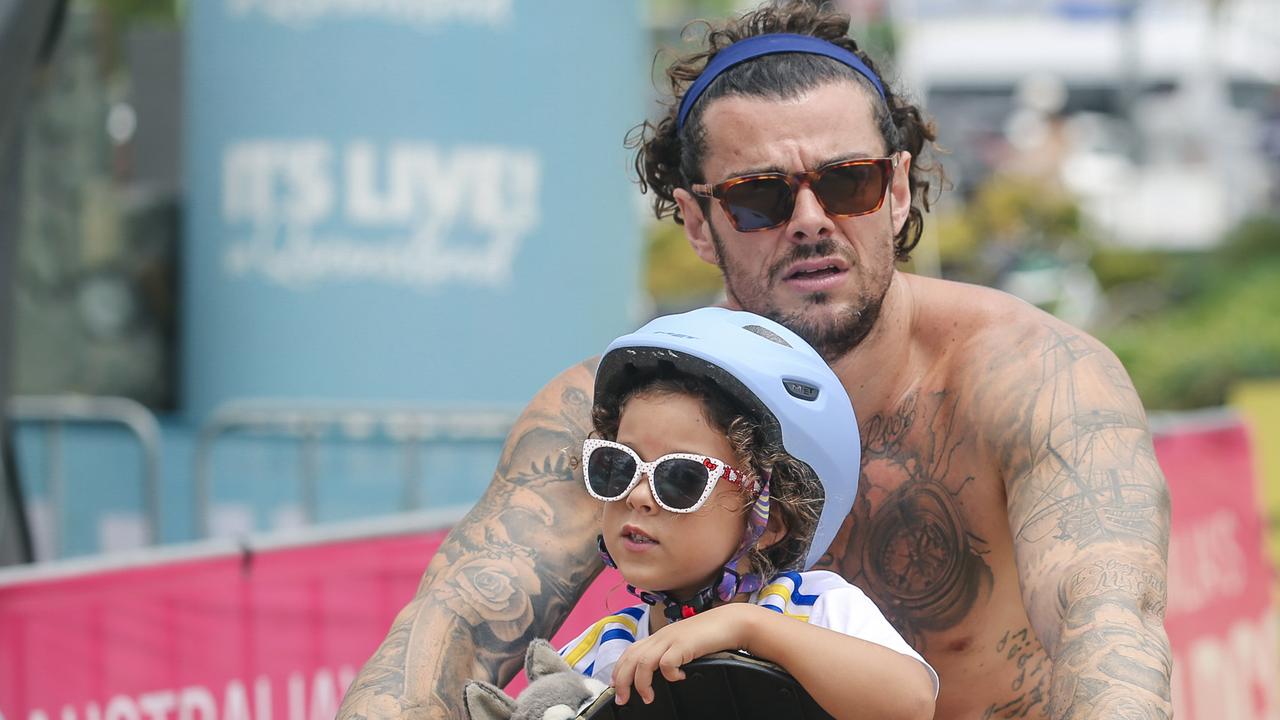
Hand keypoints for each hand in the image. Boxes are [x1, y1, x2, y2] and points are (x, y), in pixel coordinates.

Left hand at [611, 603, 758, 705]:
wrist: (730, 622)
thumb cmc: (710, 636)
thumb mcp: (683, 644)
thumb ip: (669, 654)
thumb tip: (659, 675)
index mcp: (659, 636)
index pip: (630, 651)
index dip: (619, 669)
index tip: (616, 686)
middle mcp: (661, 636)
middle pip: (631, 658)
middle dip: (622, 680)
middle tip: (622, 699)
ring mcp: (671, 639)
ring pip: (643, 662)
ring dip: (641, 683)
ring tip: (648, 697)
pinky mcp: (683, 644)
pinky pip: (667, 663)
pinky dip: (669, 675)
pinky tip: (679, 679)